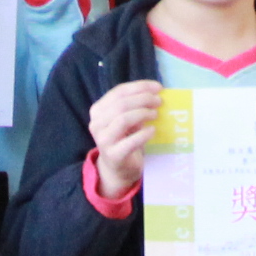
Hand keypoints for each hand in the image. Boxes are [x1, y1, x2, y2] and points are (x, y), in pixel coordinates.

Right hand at [87, 79, 162, 200]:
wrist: (119, 169)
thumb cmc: (125, 138)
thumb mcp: (128, 119)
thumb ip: (136, 105)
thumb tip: (157, 92)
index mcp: (98, 110)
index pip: (119, 91)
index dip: (140, 87)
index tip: (158, 87)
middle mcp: (96, 123)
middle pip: (121, 104)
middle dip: (143, 99)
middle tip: (159, 102)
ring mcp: (102, 140)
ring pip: (123, 119)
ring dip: (143, 114)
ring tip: (156, 115)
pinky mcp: (113, 155)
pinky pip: (130, 141)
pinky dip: (144, 134)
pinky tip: (153, 131)